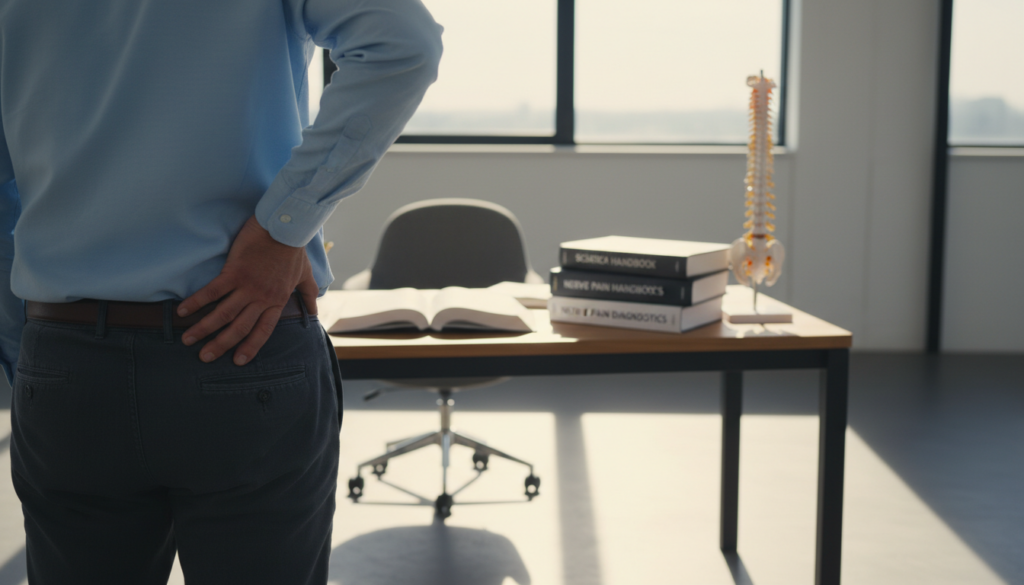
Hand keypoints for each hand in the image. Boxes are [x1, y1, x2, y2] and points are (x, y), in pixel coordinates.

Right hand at [178, 215, 318, 364]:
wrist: (284, 227)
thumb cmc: (294, 250)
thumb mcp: (305, 275)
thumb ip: (309, 295)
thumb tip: (314, 312)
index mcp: (277, 301)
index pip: (263, 330)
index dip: (250, 346)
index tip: (238, 361)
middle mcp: (261, 298)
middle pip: (239, 327)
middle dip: (221, 344)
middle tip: (204, 358)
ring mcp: (247, 286)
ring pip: (223, 313)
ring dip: (204, 328)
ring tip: (188, 340)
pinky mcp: (234, 272)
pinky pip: (213, 291)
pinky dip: (197, 302)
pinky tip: (183, 311)